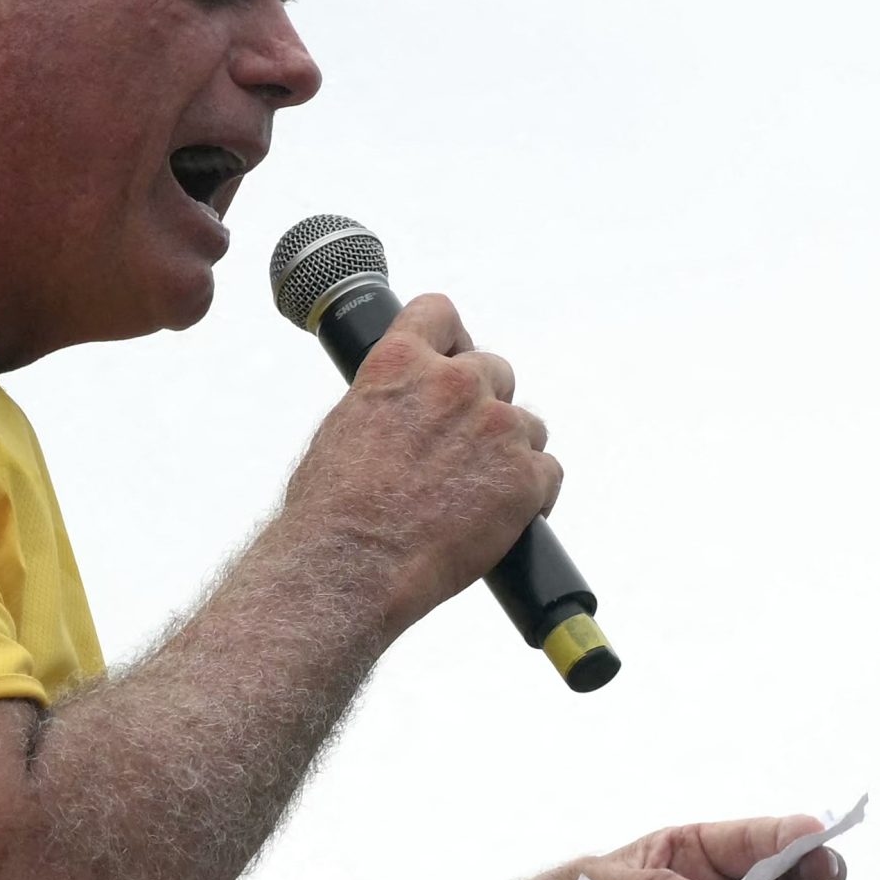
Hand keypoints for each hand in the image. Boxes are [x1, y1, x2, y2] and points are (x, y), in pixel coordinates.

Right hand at [276, 294, 560, 634]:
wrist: (350, 566)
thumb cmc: (331, 512)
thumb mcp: (345, 428)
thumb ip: (386, 402)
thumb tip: (403, 415)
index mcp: (400, 362)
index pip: (440, 314)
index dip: (450, 340)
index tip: (451, 360)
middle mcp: (454, 383)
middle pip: (494, 370)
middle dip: (482, 406)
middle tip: (461, 451)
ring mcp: (497, 428)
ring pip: (527, 425)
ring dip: (508, 453)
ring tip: (474, 496)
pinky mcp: (525, 477)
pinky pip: (547, 473)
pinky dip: (530, 495)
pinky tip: (501, 518)